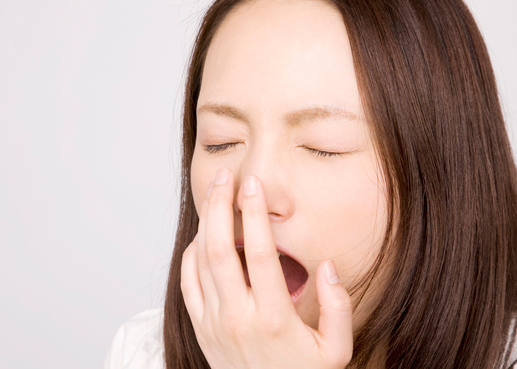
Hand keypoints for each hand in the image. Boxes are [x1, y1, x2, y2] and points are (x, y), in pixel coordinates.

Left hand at [180, 167, 353, 367]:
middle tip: (225, 177)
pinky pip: (188, 282)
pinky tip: (202, 235)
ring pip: (200, 261)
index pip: (258, 253)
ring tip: (214, 194)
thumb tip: (327, 266)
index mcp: (272, 318)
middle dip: (219, 206)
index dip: (253, 214)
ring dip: (204, 222)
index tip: (254, 185)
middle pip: (218, 248)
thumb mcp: (336, 350)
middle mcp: (237, 316)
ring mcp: (213, 322)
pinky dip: (191, 254)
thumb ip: (338, 307)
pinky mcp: (201, 328)